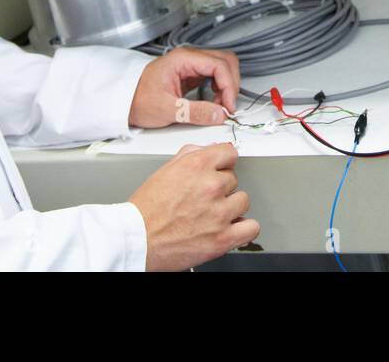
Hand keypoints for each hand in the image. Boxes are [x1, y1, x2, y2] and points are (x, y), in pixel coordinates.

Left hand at [129, 46, 240, 127]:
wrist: (123, 101)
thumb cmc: (137, 99)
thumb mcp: (166, 109)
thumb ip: (195, 112)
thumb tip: (219, 115)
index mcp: (183, 59)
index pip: (219, 65)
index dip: (228, 86)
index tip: (227, 106)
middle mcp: (189, 58)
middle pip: (226, 61)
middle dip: (231, 84)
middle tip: (227, 107)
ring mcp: (191, 65)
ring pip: (223, 67)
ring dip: (227, 86)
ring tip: (219, 106)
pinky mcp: (191, 75)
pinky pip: (214, 77)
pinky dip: (220, 89)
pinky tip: (214, 103)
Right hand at [129, 142, 258, 270]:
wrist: (137, 239)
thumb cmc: (145, 209)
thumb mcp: (165, 170)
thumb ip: (190, 155)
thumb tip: (208, 149)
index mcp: (196, 166)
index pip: (230, 152)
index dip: (224, 161)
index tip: (223, 167)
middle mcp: (211, 186)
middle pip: (234, 178)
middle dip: (221, 187)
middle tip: (205, 197)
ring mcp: (219, 213)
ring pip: (243, 201)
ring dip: (231, 207)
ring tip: (214, 213)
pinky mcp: (223, 238)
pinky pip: (251, 227)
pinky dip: (244, 228)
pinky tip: (231, 227)